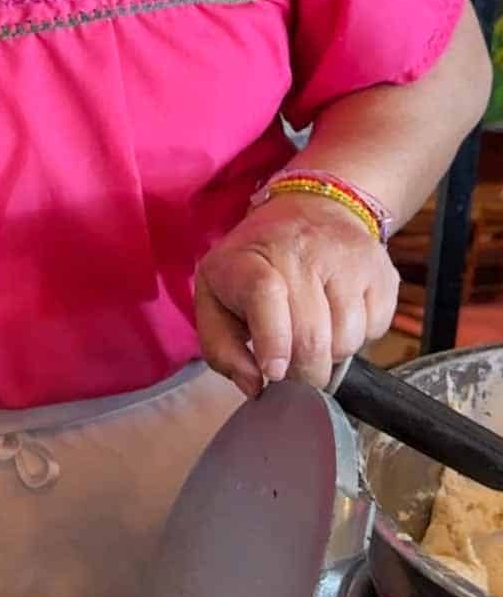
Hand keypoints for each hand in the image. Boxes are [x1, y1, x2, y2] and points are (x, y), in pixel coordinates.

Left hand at [194, 194, 400, 398]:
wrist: (311, 211)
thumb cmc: (256, 265)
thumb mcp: (215, 298)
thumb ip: (220, 348)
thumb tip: (253, 385)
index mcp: (251, 258)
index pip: (265, 295)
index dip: (272, 341)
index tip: (273, 371)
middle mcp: (303, 251)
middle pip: (311, 335)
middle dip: (302, 373)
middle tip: (294, 374)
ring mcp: (348, 260)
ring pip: (347, 340)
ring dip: (331, 356)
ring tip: (314, 337)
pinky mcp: (382, 272)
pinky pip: (376, 330)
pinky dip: (359, 339)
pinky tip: (338, 320)